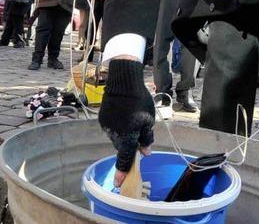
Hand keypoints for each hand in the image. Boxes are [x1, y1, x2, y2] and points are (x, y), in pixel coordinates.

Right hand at [98, 60, 154, 186]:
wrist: (123, 83)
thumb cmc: (140, 101)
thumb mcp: (149, 120)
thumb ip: (146, 137)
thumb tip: (144, 152)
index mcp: (127, 136)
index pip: (125, 158)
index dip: (122, 171)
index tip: (118, 183)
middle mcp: (114, 134)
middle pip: (121, 147)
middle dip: (128, 147)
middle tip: (137, 139)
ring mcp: (106, 127)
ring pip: (116, 137)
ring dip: (123, 135)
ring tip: (132, 120)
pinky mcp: (102, 119)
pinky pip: (111, 128)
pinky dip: (118, 126)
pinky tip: (124, 115)